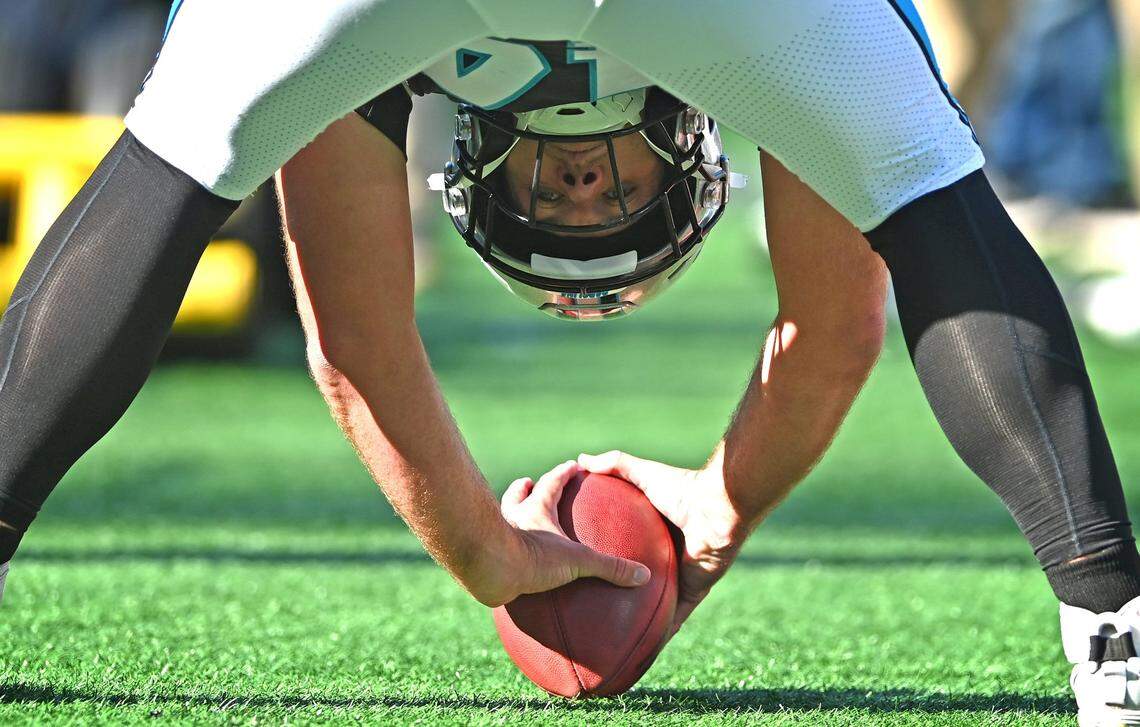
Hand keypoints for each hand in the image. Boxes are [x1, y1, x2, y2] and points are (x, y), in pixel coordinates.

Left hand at [493, 460, 650, 604]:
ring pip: (501, 517)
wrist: (489, 570)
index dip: (563, 473)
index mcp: (536, 510)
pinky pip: (494, 548)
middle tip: (529, 482)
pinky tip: (504, 564)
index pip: (552, 483)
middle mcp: (513, 516)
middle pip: (518, 495)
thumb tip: (643, 576)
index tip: (573, 465)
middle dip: (525, 487)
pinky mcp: (486, 555)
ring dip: (508, 514)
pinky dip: (500, 549)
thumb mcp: (577, 562)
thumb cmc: (532, 557)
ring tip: (514, 516)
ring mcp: (497, 534)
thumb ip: (610, 567)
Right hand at [578, 451, 746, 632]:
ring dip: (642, 626)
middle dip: (622, 598)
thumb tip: (580, 459)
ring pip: (657, 609)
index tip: (587, 573)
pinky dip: (662, 636)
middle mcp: (668, 559)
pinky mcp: (694, 592)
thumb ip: (613, 465)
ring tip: (615, 644)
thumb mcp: (640, 473)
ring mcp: (682, 578)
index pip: (629, 552)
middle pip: (640, 584)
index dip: (610, 563)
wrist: (716, 508)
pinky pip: (675, 620)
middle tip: (592, 613)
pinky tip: (644, 653)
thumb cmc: (681, 489)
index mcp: (656, 535)